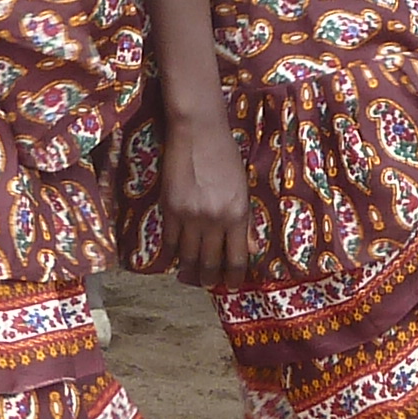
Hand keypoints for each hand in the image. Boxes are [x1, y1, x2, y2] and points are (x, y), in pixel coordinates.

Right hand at [158, 106, 259, 287]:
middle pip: (210, 262)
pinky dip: (171, 254)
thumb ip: (243, 220)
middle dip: (209, 279)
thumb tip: (247, 248)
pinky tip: (172, 260)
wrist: (199, 132)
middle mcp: (215, 220)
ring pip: (188, 256)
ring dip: (190, 271)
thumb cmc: (226, 156)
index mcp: (238, 214)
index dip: (233, 277)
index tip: (230, 286)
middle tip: (208, 284)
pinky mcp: (169, 208)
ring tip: (190, 277)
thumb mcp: (243, 188)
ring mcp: (190, 216)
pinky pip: (169, 241)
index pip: (236, 258)